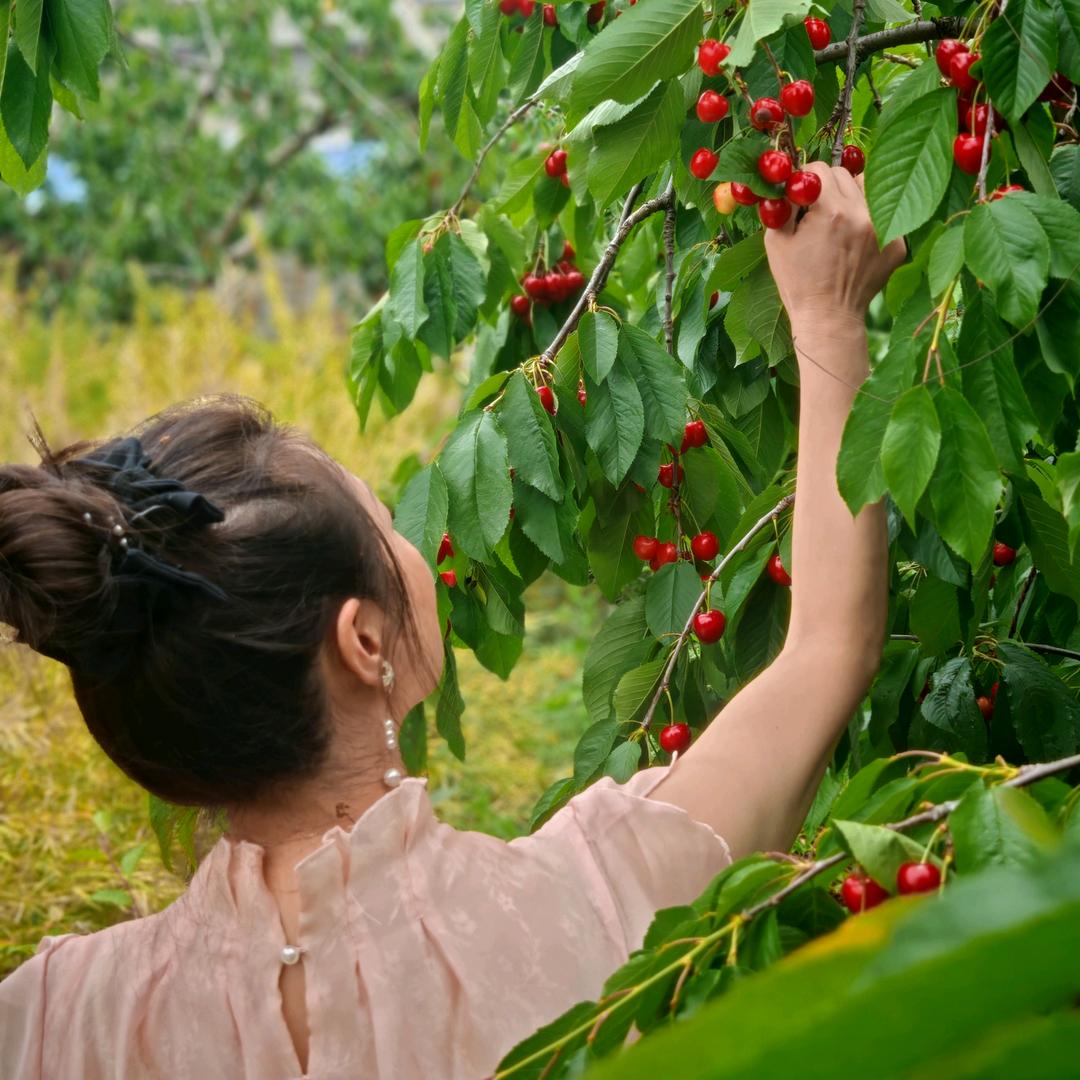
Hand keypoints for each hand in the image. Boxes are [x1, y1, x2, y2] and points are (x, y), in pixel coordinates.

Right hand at [764, 162, 906, 330]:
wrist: (829, 317)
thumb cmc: (798, 282)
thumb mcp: (776, 242)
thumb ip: (781, 205)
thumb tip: (786, 181)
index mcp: (830, 212)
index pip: (820, 169)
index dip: (806, 178)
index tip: (801, 192)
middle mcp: (862, 214)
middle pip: (845, 174)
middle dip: (828, 186)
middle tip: (818, 208)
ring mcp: (884, 228)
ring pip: (868, 188)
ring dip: (851, 196)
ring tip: (839, 221)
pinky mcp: (897, 243)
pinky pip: (883, 214)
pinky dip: (868, 220)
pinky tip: (854, 242)